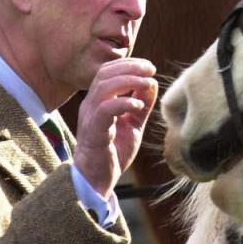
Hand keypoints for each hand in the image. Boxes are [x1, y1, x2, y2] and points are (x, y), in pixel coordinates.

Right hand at [72, 57, 157, 196]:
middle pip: (105, 74)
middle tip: (151, 70)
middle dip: (130, 67)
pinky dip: (123, 102)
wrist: (97, 179)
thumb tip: (152, 82)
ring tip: (147, 83)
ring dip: (129, 80)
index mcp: (98, 101)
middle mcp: (90, 105)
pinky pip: (105, 109)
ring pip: (104, 87)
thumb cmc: (113, 151)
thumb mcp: (133, 124)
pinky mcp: (94, 131)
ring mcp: (90, 117)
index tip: (149, 67)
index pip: (108, 71)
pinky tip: (138, 105)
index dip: (128, 64)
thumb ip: (141, 105)